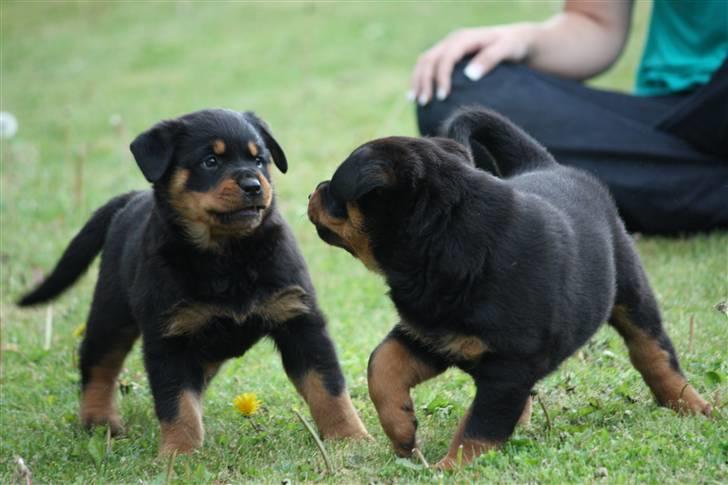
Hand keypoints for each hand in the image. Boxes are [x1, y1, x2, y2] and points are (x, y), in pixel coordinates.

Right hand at [410, 23, 536, 104]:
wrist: (514, 39)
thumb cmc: (513, 46)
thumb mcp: (507, 49)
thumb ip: (490, 59)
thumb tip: (470, 75)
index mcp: (464, 38)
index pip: (446, 58)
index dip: (441, 77)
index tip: (442, 97)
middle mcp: (451, 40)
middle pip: (429, 59)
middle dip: (424, 81)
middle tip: (425, 103)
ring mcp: (446, 46)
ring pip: (423, 61)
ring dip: (417, 81)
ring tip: (415, 101)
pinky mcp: (445, 54)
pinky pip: (427, 65)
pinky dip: (420, 79)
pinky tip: (417, 96)